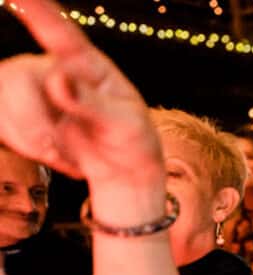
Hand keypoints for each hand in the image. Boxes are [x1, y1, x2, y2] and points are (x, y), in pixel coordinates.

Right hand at [0, 0, 163, 193]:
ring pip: (2, 98)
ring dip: (27, 136)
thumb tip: (57, 79)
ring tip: (61, 151)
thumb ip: (92, 104)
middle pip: (16, 76)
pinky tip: (49, 151)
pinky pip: (0, 120)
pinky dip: (20, 142)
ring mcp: (34, 89)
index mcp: (88, 63)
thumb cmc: (132, 141)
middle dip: (29, 119)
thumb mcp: (125, 125)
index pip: (59, 30)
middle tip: (55, 148)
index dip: (37, 10)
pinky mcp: (20, 111)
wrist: (121, 172)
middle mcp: (55, 69)